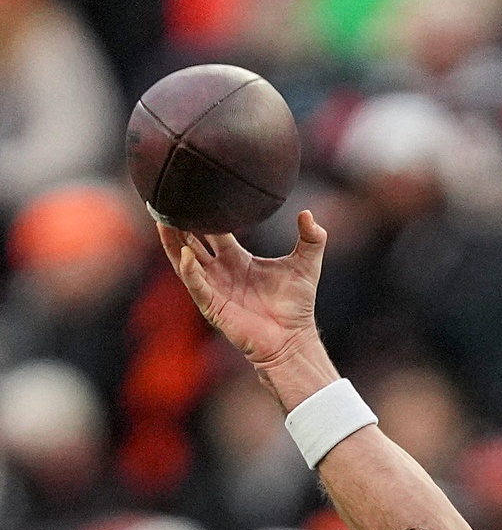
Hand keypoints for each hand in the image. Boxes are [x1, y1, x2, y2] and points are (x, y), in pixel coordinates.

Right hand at [157, 211, 325, 370]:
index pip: (214, 231)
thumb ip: (312, 238)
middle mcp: (220, 270)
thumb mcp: (307, 264)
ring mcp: (213, 287)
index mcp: (237, 258)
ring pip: (184, 260)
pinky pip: (196, 285)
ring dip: (173, 242)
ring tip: (162, 221)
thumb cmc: (297, 304)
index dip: (205, 214)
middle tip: (167, 199)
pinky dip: (189, 271)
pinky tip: (186, 254)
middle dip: (179, 223)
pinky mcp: (213, 306)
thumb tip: (308, 213)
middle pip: (192, 242)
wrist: (293, 338)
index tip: (196, 191)